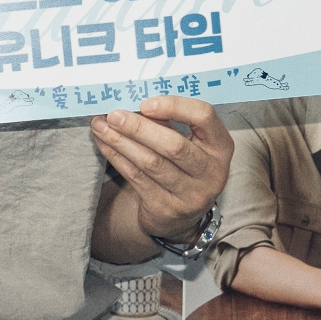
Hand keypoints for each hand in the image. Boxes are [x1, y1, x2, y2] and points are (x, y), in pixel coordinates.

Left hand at [91, 97, 234, 237]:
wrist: (179, 215)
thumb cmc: (182, 165)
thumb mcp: (189, 143)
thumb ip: (170, 123)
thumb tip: (134, 106)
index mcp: (221, 145)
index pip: (204, 117)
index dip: (174, 106)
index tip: (145, 103)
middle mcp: (211, 171)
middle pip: (174, 145)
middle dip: (139, 128)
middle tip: (113, 115)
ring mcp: (190, 194)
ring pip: (151, 163)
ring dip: (121, 142)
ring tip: (100, 126)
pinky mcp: (166, 208)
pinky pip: (137, 178)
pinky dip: (116, 157)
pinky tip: (103, 144)